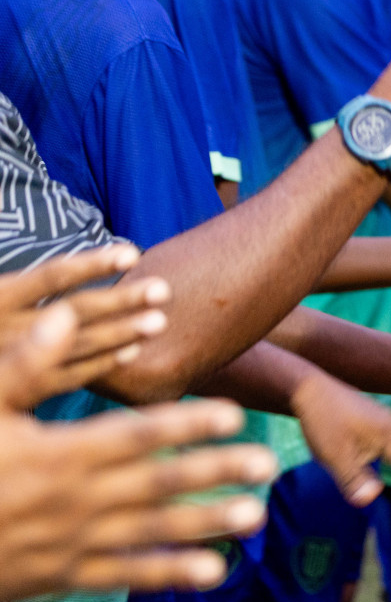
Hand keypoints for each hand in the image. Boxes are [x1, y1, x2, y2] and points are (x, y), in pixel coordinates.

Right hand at [0, 245, 171, 407]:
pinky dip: (98, 364)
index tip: (132, 250)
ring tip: (158, 319)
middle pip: (72, 313)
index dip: (90, 263)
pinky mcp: (17, 385)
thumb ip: (23, 280)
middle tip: (164, 290)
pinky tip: (131, 352)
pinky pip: (63, 377)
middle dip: (120, 300)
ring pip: (74, 346)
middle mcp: (4, 330)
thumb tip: (24, 216)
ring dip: (120, 332)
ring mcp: (12, 359)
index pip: (48, 276)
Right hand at [0, 339, 275, 601]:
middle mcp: (76, 499)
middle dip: (213, 473)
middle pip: (157, 483)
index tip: (234, 414)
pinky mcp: (67, 574)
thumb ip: (28, 366)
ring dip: (206, 523)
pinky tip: (214, 570)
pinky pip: (124, 574)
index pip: (136, 436)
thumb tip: (62, 315)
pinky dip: (169, 573)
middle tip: (268, 464)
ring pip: (150, 531)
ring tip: (256, 515)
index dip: (186, 425)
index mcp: (60, 454)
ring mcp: (74, 541)